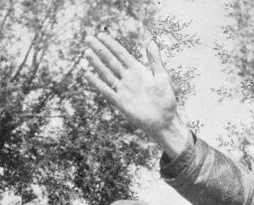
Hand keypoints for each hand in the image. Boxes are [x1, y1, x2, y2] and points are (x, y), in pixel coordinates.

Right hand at [84, 33, 190, 157]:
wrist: (164, 120)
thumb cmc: (166, 99)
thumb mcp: (162, 76)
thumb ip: (155, 60)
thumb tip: (151, 41)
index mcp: (138, 71)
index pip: (121, 54)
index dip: (111, 44)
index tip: (100, 34)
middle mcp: (128, 79)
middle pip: (111, 61)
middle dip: (100, 50)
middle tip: (88, 38)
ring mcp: (123, 90)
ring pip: (106, 73)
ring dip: (96, 63)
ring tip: (87, 52)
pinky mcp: (120, 102)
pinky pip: (106, 91)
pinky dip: (97, 83)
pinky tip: (88, 74)